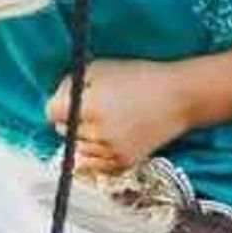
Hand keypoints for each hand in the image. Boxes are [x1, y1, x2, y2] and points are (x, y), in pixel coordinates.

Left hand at [49, 58, 197, 176]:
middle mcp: (97, 132)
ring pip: (80, 149)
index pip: (52, 113)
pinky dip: (99, 153)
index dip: (59, 103)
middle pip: (64, 132)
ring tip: (106, 122)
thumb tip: (58, 99)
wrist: (179, 97)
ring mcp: (110, 151)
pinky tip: (111, 138)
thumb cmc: (140, 77)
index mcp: (89, 106)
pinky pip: (97, 164)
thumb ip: (72, 84)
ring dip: (85, 137)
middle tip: (93, 108)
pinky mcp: (123, 163)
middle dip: (72, 120)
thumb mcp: (101, 68)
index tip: (70, 100)